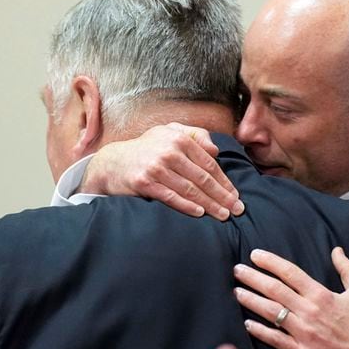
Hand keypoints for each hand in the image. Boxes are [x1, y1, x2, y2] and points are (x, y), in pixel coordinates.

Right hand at [79, 122, 243, 219]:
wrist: (111, 163)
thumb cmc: (145, 149)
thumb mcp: (168, 133)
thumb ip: (194, 135)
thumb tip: (216, 149)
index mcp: (179, 138)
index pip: (209, 163)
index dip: (225, 181)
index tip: (236, 195)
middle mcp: (169, 151)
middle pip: (202, 178)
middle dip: (222, 196)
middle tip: (237, 209)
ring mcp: (156, 167)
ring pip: (190, 190)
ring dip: (210, 204)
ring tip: (224, 215)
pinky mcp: (144, 182)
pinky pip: (171, 197)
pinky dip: (187, 206)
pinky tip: (200, 213)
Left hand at [233, 247, 348, 348]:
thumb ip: (347, 269)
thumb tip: (336, 250)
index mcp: (322, 296)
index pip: (290, 273)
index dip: (270, 262)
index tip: (254, 255)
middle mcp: (310, 312)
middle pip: (275, 290)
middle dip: (253, 278)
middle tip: (237, 270)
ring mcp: (304, 333)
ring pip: (271, 312)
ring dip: (251, 301)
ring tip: (237, 291)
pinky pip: (275, 340)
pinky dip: (259, 331)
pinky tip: (247, 323)